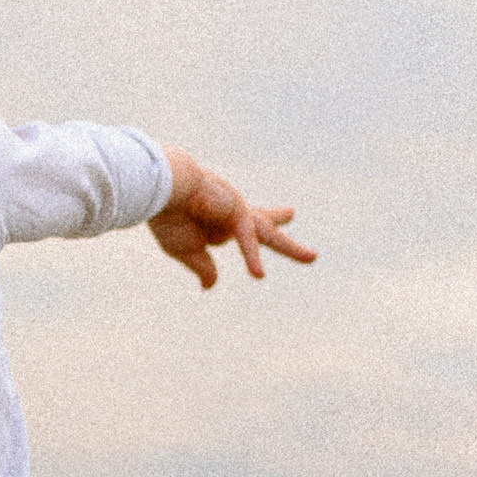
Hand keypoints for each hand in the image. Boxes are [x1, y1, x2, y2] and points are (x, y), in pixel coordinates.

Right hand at [150, 147, 316, 288]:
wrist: (163, 191)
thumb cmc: (169, 217)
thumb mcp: (184, 250)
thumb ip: (203, 267)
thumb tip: (211, 286)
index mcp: (216, 223)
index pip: (237, 234)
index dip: (245, 249)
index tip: (254, 269)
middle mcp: (229, 216)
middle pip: (260, 222)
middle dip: (276, 218)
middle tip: (291, 213)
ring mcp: (237, 213)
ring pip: (267, 234)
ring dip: (291, 248)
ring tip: (313, 257)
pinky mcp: (239, 213)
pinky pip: (248, 239)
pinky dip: (252, 256)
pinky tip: (258, 275)